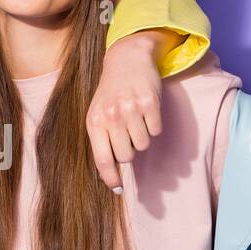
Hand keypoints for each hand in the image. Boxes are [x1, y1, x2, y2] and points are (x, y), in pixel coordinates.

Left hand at [89, 31, 165, 190]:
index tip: (118, 190)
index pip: (103, 160)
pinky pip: (156, 131)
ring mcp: (131, 109)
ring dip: (141, 137)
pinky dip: (153, 126)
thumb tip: (111, 174)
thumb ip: (101, 141)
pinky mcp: (150, 103)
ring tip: (135, 120)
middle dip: (128, 152)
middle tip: (127, 136)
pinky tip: (145, 111)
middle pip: (126, 156)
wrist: (127, 59)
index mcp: (94, 122)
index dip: (111, 178)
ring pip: (143, 145)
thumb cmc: (110, 93)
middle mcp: (111, 116)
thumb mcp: (98, 114)